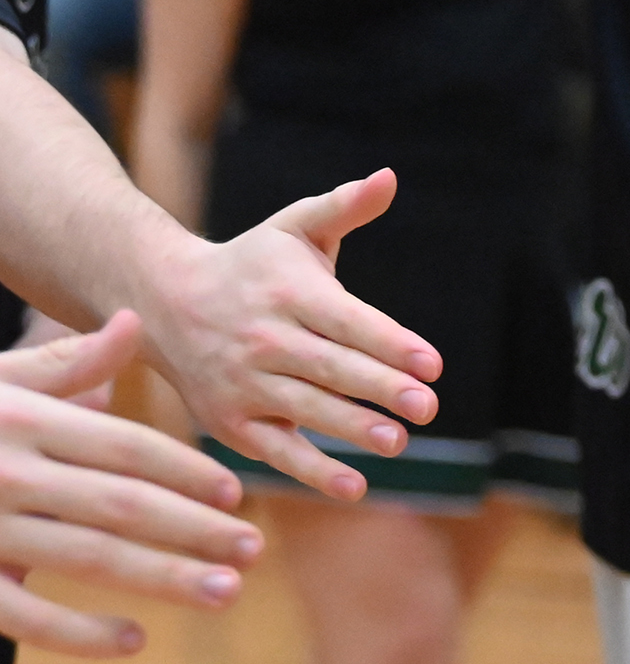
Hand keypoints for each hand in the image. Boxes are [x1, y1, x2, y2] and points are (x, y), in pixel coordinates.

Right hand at [0, 312, 263, 655]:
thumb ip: (67, 361)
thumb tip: (132, 322)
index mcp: (26, 421)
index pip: (125, 447)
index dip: (185, 470)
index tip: (236, 493)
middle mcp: (10, 473)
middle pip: (122, 505)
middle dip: (195, 528)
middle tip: (252, 549)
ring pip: (89, 557)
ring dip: (163, 577)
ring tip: (226, 592)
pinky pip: (24, 614)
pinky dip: (79, 633)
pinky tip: (135, 640)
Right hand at [129, 171, 443, 501]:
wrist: (162, 300)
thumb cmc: (250, 263)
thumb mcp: (294, 227)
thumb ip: (344, 206)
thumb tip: (389, 177)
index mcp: (290, 295)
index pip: (349, 322)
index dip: (391, 343)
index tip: (433, 364)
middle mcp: (266, 341)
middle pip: (331, 369)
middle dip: (380, 388)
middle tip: (428, 407)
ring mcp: (244, 384)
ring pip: (306, 410)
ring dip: (352, 429)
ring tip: (399, 441)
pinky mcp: (229, 422)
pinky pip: (275, 451)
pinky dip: (312, 471)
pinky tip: (355, 487)